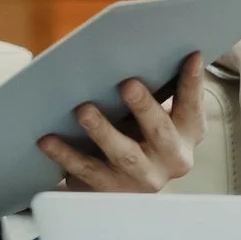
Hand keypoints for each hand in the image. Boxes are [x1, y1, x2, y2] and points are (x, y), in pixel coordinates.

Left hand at [37, 54, 206, 192]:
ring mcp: (142, 177)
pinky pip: (86, 171)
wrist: (126, 183)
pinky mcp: (112, 190)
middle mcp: (171, 158)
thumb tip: (138, 49)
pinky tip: (47, 139)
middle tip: (128, 84)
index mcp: (186, 132)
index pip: (192, 105)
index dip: (193, 82)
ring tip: (83, 110)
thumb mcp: (158, 114)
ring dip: (103, 131)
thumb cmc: (141, 133)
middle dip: (144, 107)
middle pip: (160, 131)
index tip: (191, 56)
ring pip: (123, 155)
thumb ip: (158, 89)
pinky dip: (65, 155)